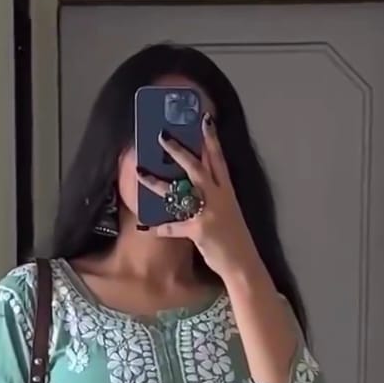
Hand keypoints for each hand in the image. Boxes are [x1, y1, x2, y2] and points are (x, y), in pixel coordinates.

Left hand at [138, 115, 259, 280]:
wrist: (242, 263)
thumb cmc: (233, 238)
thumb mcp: (228, 211)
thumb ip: (215, 195)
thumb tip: (198, 184)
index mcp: (226, 190)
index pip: (219, 159)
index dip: (211, 139)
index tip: (204, 119)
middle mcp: (218, 197)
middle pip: (196, 167)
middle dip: (179, 151)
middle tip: (162, 136)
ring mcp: (209, 212)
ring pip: (179, 192)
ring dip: (157, 182)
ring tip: (140, 172)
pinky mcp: (200, 230)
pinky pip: (175, 227)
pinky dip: (161, 227)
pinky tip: (147, 227)